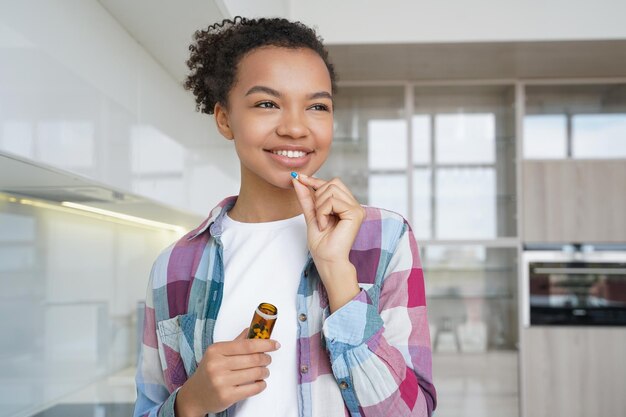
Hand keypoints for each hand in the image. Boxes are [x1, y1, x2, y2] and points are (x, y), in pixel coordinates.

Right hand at [175, 329, 279, 416]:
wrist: (195, 395)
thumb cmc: (208, 372)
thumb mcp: (217, 353)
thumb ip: (236, 342)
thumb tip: (252, 329)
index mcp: (216, 350)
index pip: (247, 345)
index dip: (264, 343)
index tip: (275, 344)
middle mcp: (217, 365)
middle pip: (253, 358)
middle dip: (266, 358)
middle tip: (268, 359)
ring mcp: (221, 382)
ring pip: (255, 373)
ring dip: (265, 372)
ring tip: (264, 371)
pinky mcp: (227, 396)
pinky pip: (253, 389)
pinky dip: (261, 385)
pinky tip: (260, 382)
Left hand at [291, 173, 363, 310]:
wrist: (327, 260)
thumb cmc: (321, 243)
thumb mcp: (311, 214)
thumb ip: (306, 197)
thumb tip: (297, 179)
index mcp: (345, 204)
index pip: (332, 183)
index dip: (315, 180)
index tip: (299, 178)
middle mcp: (353, 204)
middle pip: (332, 183)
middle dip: (318, 197)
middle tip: (318, 216)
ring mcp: (356, 208)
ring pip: (331, 190)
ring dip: (320, 207)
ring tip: (322, 222)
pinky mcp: (355, 213)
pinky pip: (332, 201)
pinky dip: (323, 212)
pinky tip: (325, 225)